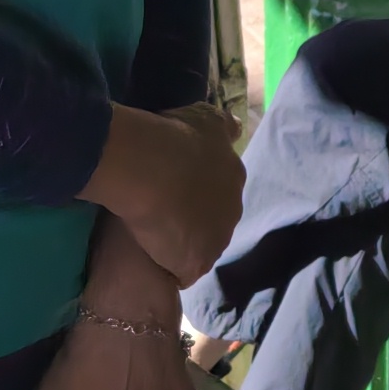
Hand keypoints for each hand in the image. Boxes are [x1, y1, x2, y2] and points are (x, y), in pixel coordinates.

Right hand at [84, 100, 244, 285]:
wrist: (151, 168)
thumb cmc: (174, 137)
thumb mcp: (206, 118)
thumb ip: (224, 126)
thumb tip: (237, 129)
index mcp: (234, 175)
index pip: (220, 191)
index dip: (197, 192)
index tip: (175, 189)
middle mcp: (233, 209)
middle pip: (215, 220)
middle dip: (194, 218)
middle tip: (163, 211)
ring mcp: (217, 239)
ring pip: (202, 247)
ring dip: (183, 243)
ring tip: (154, 235)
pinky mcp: (196, 262)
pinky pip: (184, 271)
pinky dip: (169, 266)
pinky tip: (151, 255)